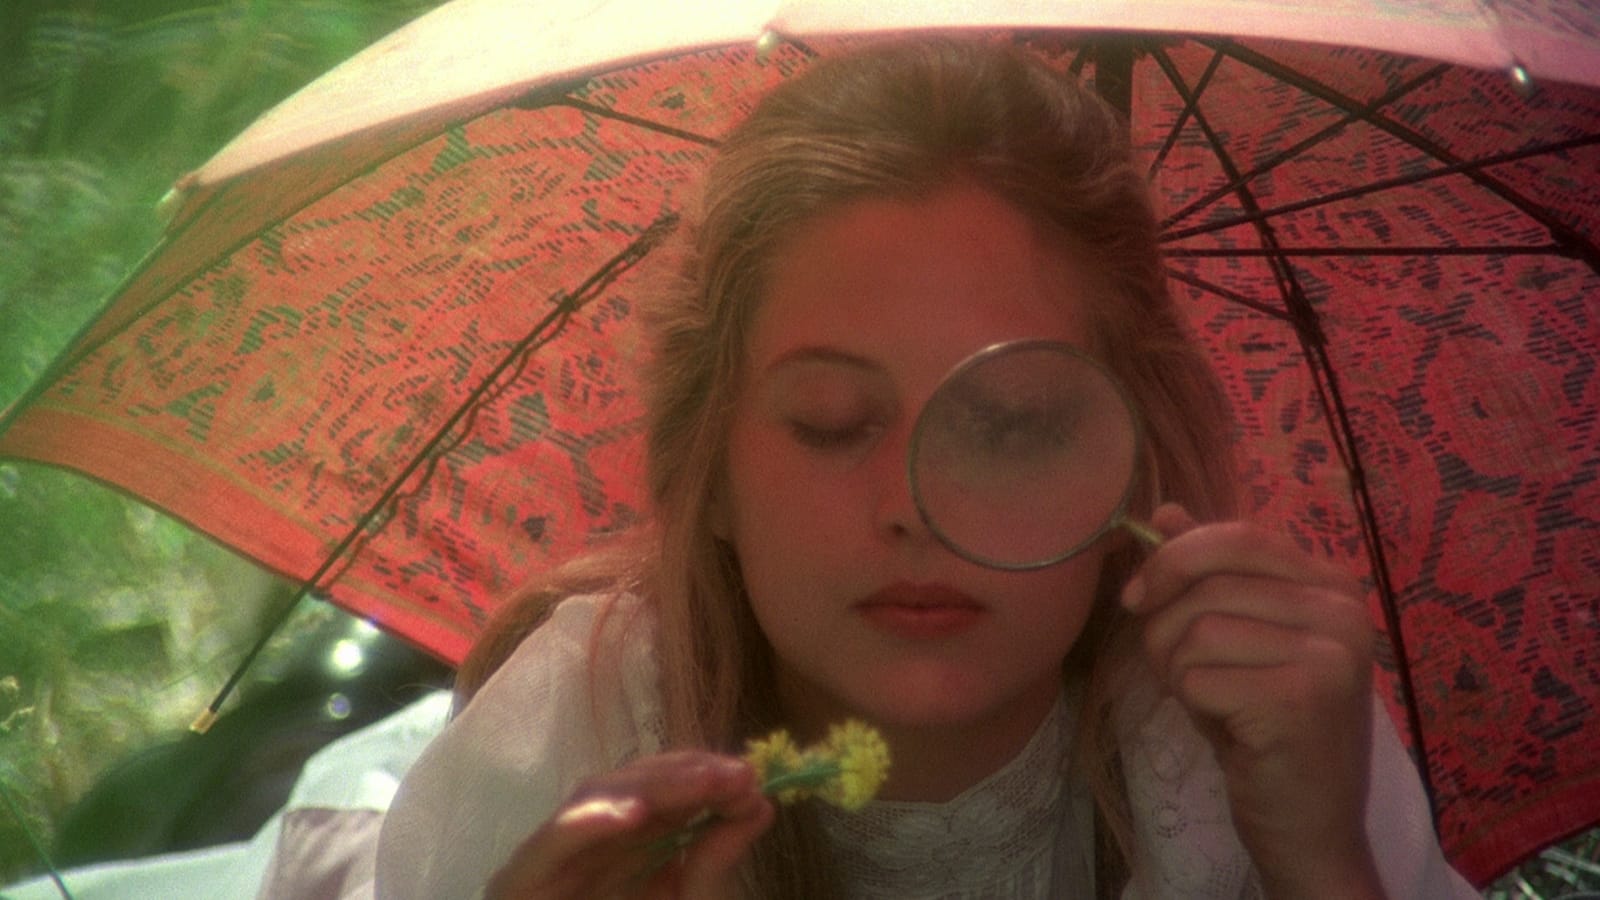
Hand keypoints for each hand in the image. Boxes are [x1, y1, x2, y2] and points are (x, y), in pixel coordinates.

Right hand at [485, 752, 774, 899]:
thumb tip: (760, 805)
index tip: (749, 777)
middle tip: (736, 774)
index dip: (705, 776)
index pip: (665, 790)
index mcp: (627, 845)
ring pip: (594, 797)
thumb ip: (714, 865)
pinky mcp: (518, 879)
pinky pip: (552, 842)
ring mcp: (553, 858)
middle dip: (686, 775)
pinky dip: (589, 823)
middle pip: (632, 786)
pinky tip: (634, 814)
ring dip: (652, 786)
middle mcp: (589, 842)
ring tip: (702, 784)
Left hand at [1122, 504, 1384, 899]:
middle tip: (1172, 669)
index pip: (1238, 536)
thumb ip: (1205, 575)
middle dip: (1164, 625)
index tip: (1136, 595)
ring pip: (1196, 629)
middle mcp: (1343, 612)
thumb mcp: (1234, 641)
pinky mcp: (1301, 701)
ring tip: (1208, 702)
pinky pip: (1198, 678)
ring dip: (1176, 670)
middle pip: (1208, 582)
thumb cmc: (1262, 728)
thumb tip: (1163, 511)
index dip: (1173, 557)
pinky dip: (1192, 705)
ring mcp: (1330, 656)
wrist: (1308, 825)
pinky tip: (1224, 729)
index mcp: (1332, 586)